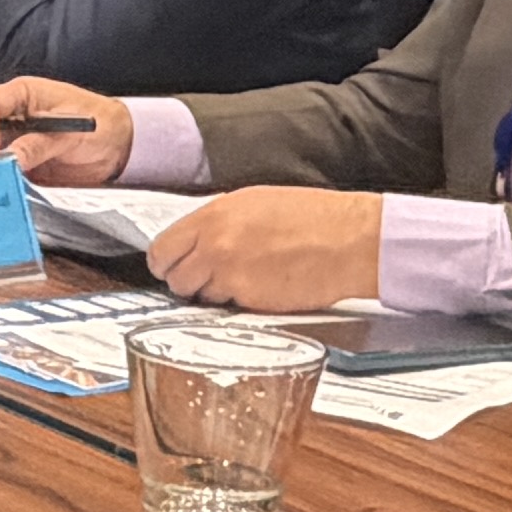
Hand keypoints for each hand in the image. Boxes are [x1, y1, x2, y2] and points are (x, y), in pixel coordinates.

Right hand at [0, 77, 131, 182]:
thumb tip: (8, 158)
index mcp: (23, 96)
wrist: (119, 146)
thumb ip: (39, 144)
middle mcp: (14, 117)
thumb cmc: (99, 123)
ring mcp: (17, 142)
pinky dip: (4, 184)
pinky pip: (6, 174)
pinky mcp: (23, 165)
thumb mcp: (70, 132)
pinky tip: (4, 194)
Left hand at [151, 187, 383, 311]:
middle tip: (206, 279)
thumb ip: (220, 221)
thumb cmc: (313, 218)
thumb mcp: (256, 203)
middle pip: (174, 277)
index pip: (162, 247)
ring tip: (243, 280)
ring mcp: (230, 273)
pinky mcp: (249, 299)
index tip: (173, 267)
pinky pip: (226, 309)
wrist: (349, 240)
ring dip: (213, 294)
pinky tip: (260, 288)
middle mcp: (215, 243)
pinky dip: (237, 303)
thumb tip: (198, 239)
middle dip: (186, 281)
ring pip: (198, 296)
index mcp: (215, 214)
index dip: (166, 261)